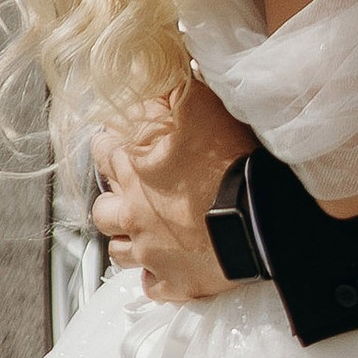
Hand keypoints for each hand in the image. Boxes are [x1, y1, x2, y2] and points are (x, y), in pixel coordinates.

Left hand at [88, 77, 253, 302]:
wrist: (257, 217)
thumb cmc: (228, 159)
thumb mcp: (198, 104)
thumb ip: (169, 89)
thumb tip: (149, 73)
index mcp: (132, 167)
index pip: (101, 148)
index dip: (111, 140)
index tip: (123, 138)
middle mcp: (132, 211)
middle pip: (102, 205)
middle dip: (114, 193)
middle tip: (133, 185)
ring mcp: (150, 251)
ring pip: (119, 248)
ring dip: (128, 236)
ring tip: (145, 226)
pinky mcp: (173, 281)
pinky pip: (152, 283)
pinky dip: (156, 272)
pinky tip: (167, 260)